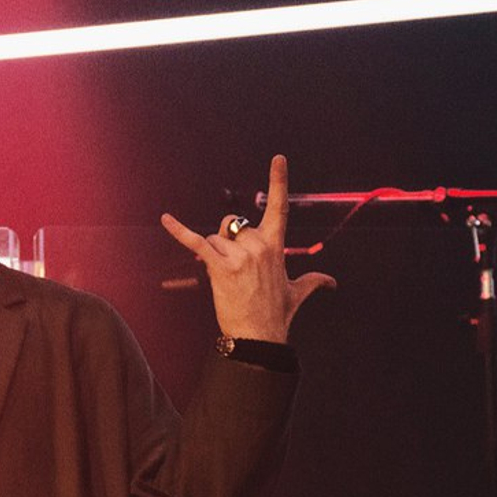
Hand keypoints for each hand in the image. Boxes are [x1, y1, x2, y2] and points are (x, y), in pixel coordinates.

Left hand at [160, 154, 334, 344]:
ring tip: (227, 278)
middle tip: (235, 269)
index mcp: (276, 245)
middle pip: (232, 225)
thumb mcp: (298, 293)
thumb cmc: (277, 315)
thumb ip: (314, 281)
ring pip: (215, 238)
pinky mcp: (219, 266)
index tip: (278, 159)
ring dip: (214, 254)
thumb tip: (332, 282)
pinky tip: (165, 218)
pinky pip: (195, 242)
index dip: (278, 181)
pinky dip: (178, 230)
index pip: (279, 206)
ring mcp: (238, 255)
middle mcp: (258, 244)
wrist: (260, 337)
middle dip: (228, 242)